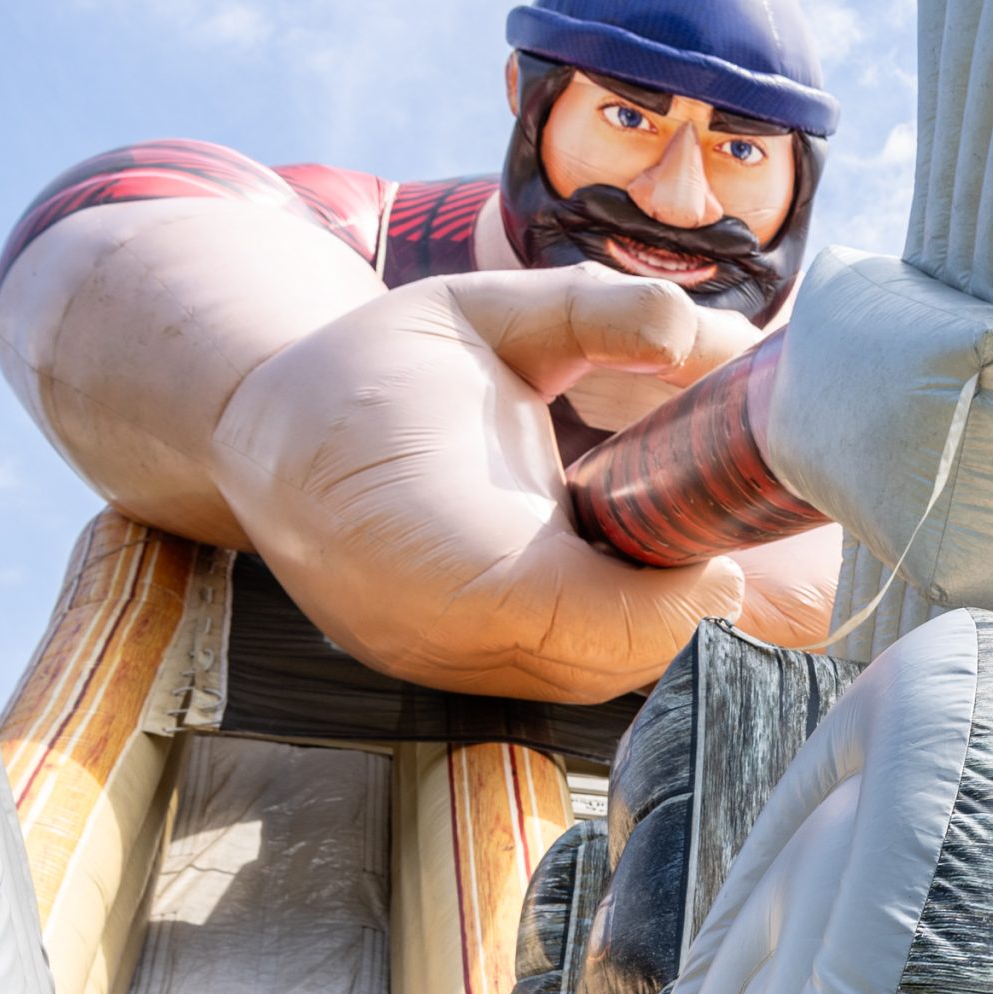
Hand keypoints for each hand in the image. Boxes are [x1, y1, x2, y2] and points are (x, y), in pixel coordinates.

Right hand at [213, 264, 753, 701]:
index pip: (582, 614)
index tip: (725, 562)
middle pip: (599, 664)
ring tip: (679, 563)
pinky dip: (608, 645)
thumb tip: (680, 326)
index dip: (671, 604)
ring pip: (584, 685)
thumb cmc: (378, 370)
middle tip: (720, 552)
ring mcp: (435, 663)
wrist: (267, 441)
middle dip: (678, 618)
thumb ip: (588, 310)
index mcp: (437, 527)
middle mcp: (429, 622)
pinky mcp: (445, 681)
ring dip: (650, 637)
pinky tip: (627, 585)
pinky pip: (554, 681)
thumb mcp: (479, 309)